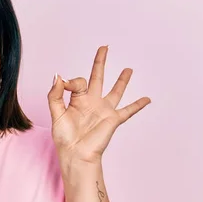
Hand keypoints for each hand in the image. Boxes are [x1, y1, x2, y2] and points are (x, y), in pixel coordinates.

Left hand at [47, 46, 150, 164]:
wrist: (76, 154)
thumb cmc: (64, 138)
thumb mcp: (56, 113)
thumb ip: (55, 94)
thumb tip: (59, 76)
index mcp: (77, 100)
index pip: (78, 81)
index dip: (71, 80)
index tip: (65, 83)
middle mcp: (91, 102)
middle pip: (97, 77)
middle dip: (100, 62)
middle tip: (104, 47)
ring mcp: (103, 110)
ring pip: (115, 91)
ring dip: (122, 80)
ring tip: (128, 69)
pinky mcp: (113, 119)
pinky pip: (128, 110)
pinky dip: (138, 105)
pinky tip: (147, 99)